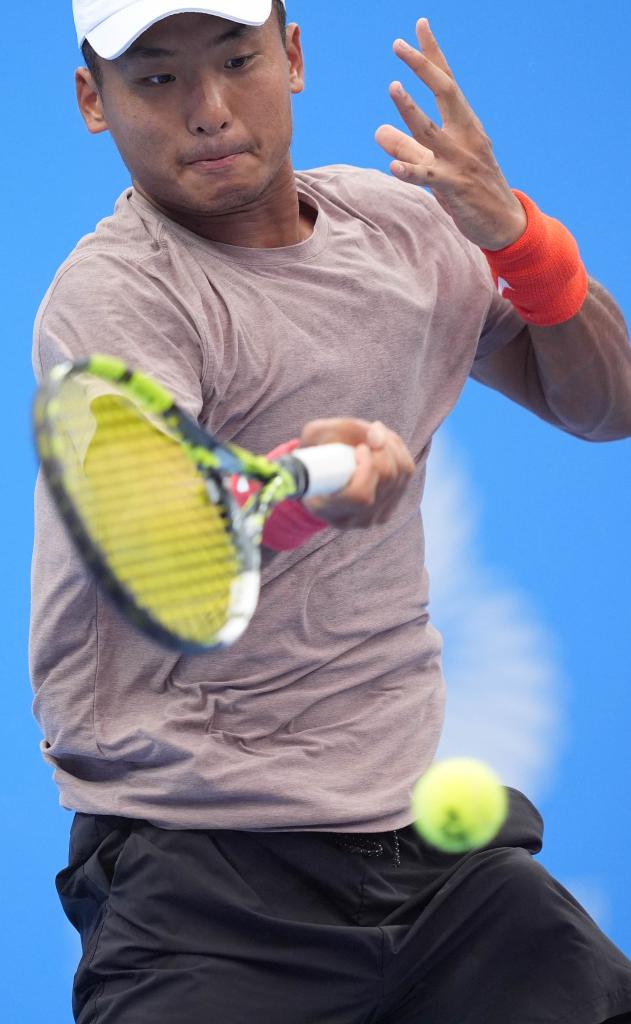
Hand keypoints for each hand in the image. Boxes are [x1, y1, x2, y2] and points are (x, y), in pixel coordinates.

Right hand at [299, 418, 414, 528]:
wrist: (317, 476)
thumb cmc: (314, 454)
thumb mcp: (315, 434)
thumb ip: (344, 429)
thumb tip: (379, 435)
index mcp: (326, 508)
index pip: (360, 496)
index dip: (367, 468)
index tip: (359, 448)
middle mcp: (352, 519)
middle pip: (386, 479)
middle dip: (382, 449)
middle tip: (366, 437)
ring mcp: (373, 518)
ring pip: (401, 474)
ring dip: (392, 446)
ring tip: (374, 435)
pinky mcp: (388, 509)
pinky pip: (406, 473)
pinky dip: (398, 451)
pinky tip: (383, 445)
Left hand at [374, 18, 526, 250]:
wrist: (504, 225)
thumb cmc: (471, 191)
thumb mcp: (438, 165)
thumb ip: (408, 148)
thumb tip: (377, 131)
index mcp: (464, 125)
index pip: (447, 82)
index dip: (433, 54)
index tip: (419, 25)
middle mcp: (465, 136)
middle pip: (445, 93)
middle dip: (423, 67)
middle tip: (398, 45)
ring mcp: (461, 161)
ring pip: (432, 132)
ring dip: (411, 109)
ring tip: (393, 86)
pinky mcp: (455, 188)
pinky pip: (430, 177)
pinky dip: (411, 171)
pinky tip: (393, 167)